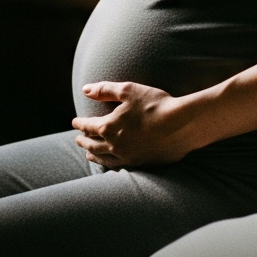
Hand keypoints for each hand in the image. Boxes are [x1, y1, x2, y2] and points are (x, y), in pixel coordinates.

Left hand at [73, 81, 195, 168]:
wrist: (181, 125)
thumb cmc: (155, 104)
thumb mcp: (128, 90)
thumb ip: (105, 90)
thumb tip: (85, 90)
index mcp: (108, 127)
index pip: (87, 126)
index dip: (79, 123)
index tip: (75, 122)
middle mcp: (114, 145)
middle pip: (92, 144)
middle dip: (83, 140)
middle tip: (78, 139)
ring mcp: (127, 157)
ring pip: (103, 158)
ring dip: (93, 155)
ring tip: (88, 154)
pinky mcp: (140, 164)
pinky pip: (118, 166)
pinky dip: (108, 164)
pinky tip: (110, 163)